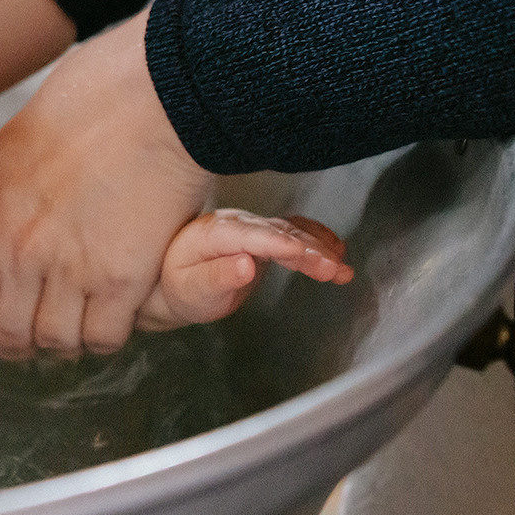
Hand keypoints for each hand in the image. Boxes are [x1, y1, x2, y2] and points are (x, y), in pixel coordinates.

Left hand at [0, 6, 213, 357]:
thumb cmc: (86, 109)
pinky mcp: (119, 278)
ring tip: (84, 314)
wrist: (149, 94)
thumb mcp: (9, 155)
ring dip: (70, 335)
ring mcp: (66, 270)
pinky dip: (109, 331)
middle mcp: (15, 253)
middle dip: (26, 336)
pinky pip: (103, 336)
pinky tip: (116, 307)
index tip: (1, 320)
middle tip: (48, 323)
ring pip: (55, 341)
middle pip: (8, 334)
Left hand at [139, 210, 352, 329]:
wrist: (172, 283)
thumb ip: (216, 277)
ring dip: (320, 248)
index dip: (278, 243)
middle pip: (277, 233)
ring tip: (342, 269)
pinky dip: (317, 239)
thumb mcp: (191, 290)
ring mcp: (251, 228)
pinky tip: (337, 249)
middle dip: (309, 250)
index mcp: (213, 234)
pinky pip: (294, 232)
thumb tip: (245, 265)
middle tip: (334, 269)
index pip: (250, 236)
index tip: (304, 253)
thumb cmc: (179, 289)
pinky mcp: (263, 236)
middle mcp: (234, 224)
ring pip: (291, 232)